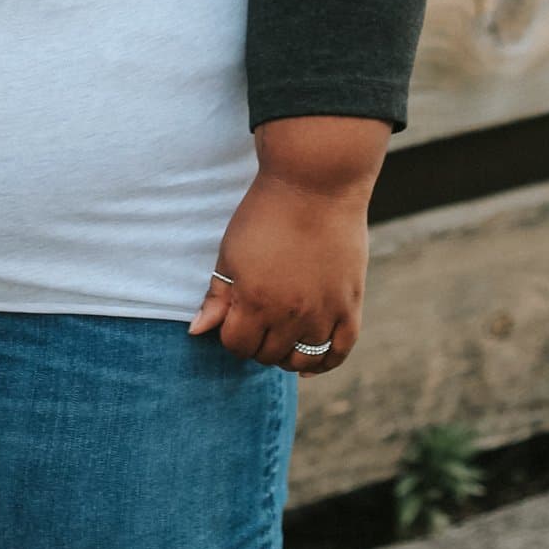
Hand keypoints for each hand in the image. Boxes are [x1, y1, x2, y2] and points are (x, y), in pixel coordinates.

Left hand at [185, 169, 367, 374]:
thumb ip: (217, 296)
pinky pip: (338, 353)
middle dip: (258, 343)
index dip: (231, 334)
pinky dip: (324, 363)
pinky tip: (310, 361)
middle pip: (268, 356)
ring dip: (288, 356)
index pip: (237, 346)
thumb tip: (197, 331)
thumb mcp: (231, 251)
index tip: (234, 318)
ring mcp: (323, 313)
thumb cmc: (265, 214)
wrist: (314, 185)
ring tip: (281, 337)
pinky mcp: (350, 306)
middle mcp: (290, 314)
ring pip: (303, 361)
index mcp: (255, 300)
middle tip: (258, 323)